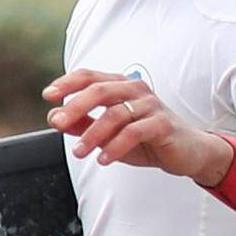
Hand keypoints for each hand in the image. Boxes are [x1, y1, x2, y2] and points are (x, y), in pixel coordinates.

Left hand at [45, 67, 233, 188]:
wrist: (187, 152)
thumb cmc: (146, 138)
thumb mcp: (108, 133)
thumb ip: (83, 124)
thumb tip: (54, 118)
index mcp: (121, 86)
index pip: (90, 76)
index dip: (67, 83)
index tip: (48, 95)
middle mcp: (135, 89)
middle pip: (99, 90)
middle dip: (74, 106)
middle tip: (56, 123)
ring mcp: (151, 105)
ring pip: (115, 114)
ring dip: (92, 134)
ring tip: (79, 152)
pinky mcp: (162, 124)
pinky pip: (134, 132)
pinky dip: (115, 147)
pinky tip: (103, 160)